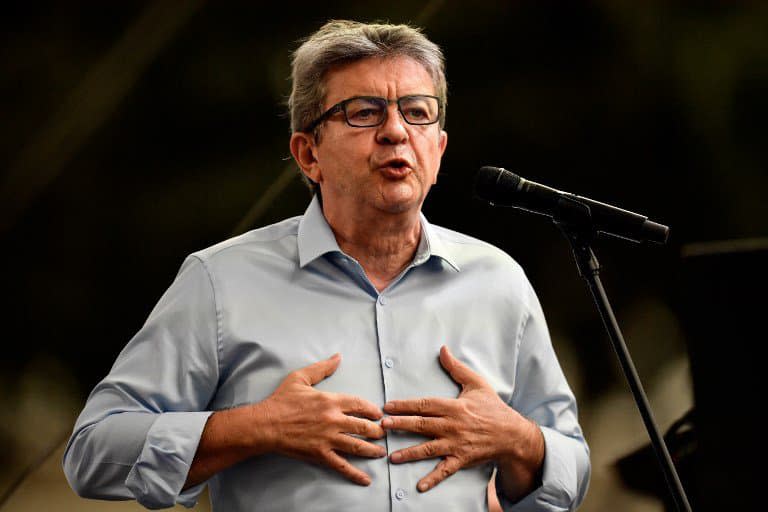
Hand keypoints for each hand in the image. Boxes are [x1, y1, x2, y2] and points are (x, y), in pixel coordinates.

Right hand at [260, 353, 386, 484]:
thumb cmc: (281, 401)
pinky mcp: (320, 454)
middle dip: (377, 431)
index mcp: (330, 401)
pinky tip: (366, 479)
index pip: (360, 404)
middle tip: (383, 433)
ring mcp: (328, 439)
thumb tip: (337, 357)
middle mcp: (333, 420)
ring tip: (380, 452)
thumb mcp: (301, 378)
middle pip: (364, 426)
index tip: (378, 414)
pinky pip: (342, 465)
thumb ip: (322, 368)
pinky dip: (355, 474)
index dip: (372, 410)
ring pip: (357, 446)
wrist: (265, 424)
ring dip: (372, 450)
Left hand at [381, 346, 543, 494]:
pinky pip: (445, 470)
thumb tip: (443, 349)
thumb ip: (456, 368)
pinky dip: (432, 479)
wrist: (512, 434)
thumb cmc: (492, 407)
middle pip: (422, 425)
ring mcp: (456, 444)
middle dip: (401, 425)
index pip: (425, 404)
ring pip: (429, 448)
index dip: (405, 405)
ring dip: (409, 453)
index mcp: (454, 406)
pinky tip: (419, 486)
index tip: (387, 406)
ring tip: (391, 456)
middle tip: (383, 426)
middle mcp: (453, 425)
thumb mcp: (476, 384)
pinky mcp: (462, 459)